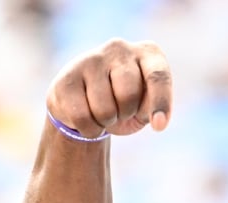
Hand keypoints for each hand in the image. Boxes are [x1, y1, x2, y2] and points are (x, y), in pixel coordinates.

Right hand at [46, 38, 172, 138]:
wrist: (88, 104)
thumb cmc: (128, 104)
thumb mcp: (147, 106)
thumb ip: (154, 108)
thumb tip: (159, 122)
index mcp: (148, 53)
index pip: (158, 76)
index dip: (160, 103)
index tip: (159, 126)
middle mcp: (119, 48)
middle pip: (129, 94)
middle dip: (127, 113)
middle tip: (122, 110)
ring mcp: (90, 59)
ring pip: (104, 109)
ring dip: (107, 122)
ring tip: (105, 111)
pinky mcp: (67, 77)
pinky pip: (82, 117)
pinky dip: (90, 129)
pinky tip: (88, 117)